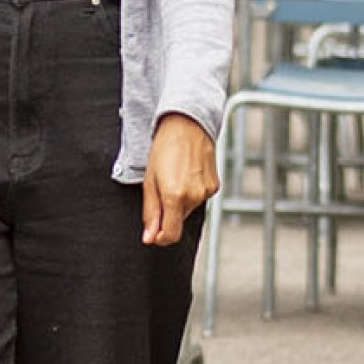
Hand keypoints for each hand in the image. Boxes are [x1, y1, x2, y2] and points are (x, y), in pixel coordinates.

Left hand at [141, 113, 217, 247]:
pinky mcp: (214, 186)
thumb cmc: (165, 148)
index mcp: (175, 196)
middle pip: (178, 221)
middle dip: (168, 212)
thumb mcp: (149, 181)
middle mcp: (194, 196)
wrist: (187, 125)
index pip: (171, 235)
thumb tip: (150, 237)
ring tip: (175, 177)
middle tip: (161, 188)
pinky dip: (191, 192)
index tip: (154, 234)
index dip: (161, 238)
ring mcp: (206, 191)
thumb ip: (150, 212)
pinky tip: (187, 174)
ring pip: (188, 209)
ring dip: (180, 201)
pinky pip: (199, 198)